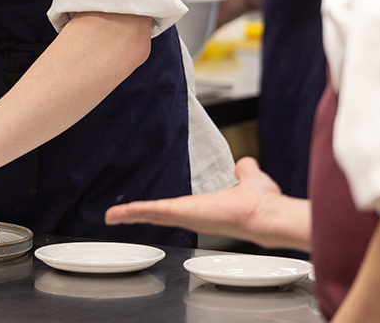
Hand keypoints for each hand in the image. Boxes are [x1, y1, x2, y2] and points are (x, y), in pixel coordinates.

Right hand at [105, 156, 308, 250]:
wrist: (267, 215)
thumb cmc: (262, 203)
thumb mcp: (250, 179)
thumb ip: (244, 171)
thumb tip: (245, 163)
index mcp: (205, 209)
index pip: (176, 210)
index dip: (161, 210)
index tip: (148, 209)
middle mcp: (192, 217)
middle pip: (158, 216)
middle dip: (138, 216)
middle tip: (119, 216)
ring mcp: (185, 216)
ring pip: (151, 216)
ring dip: (130, 215)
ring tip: (112, 215)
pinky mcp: (180, 212)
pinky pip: (150, 212)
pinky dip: (131, 213)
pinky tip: (115, 214)